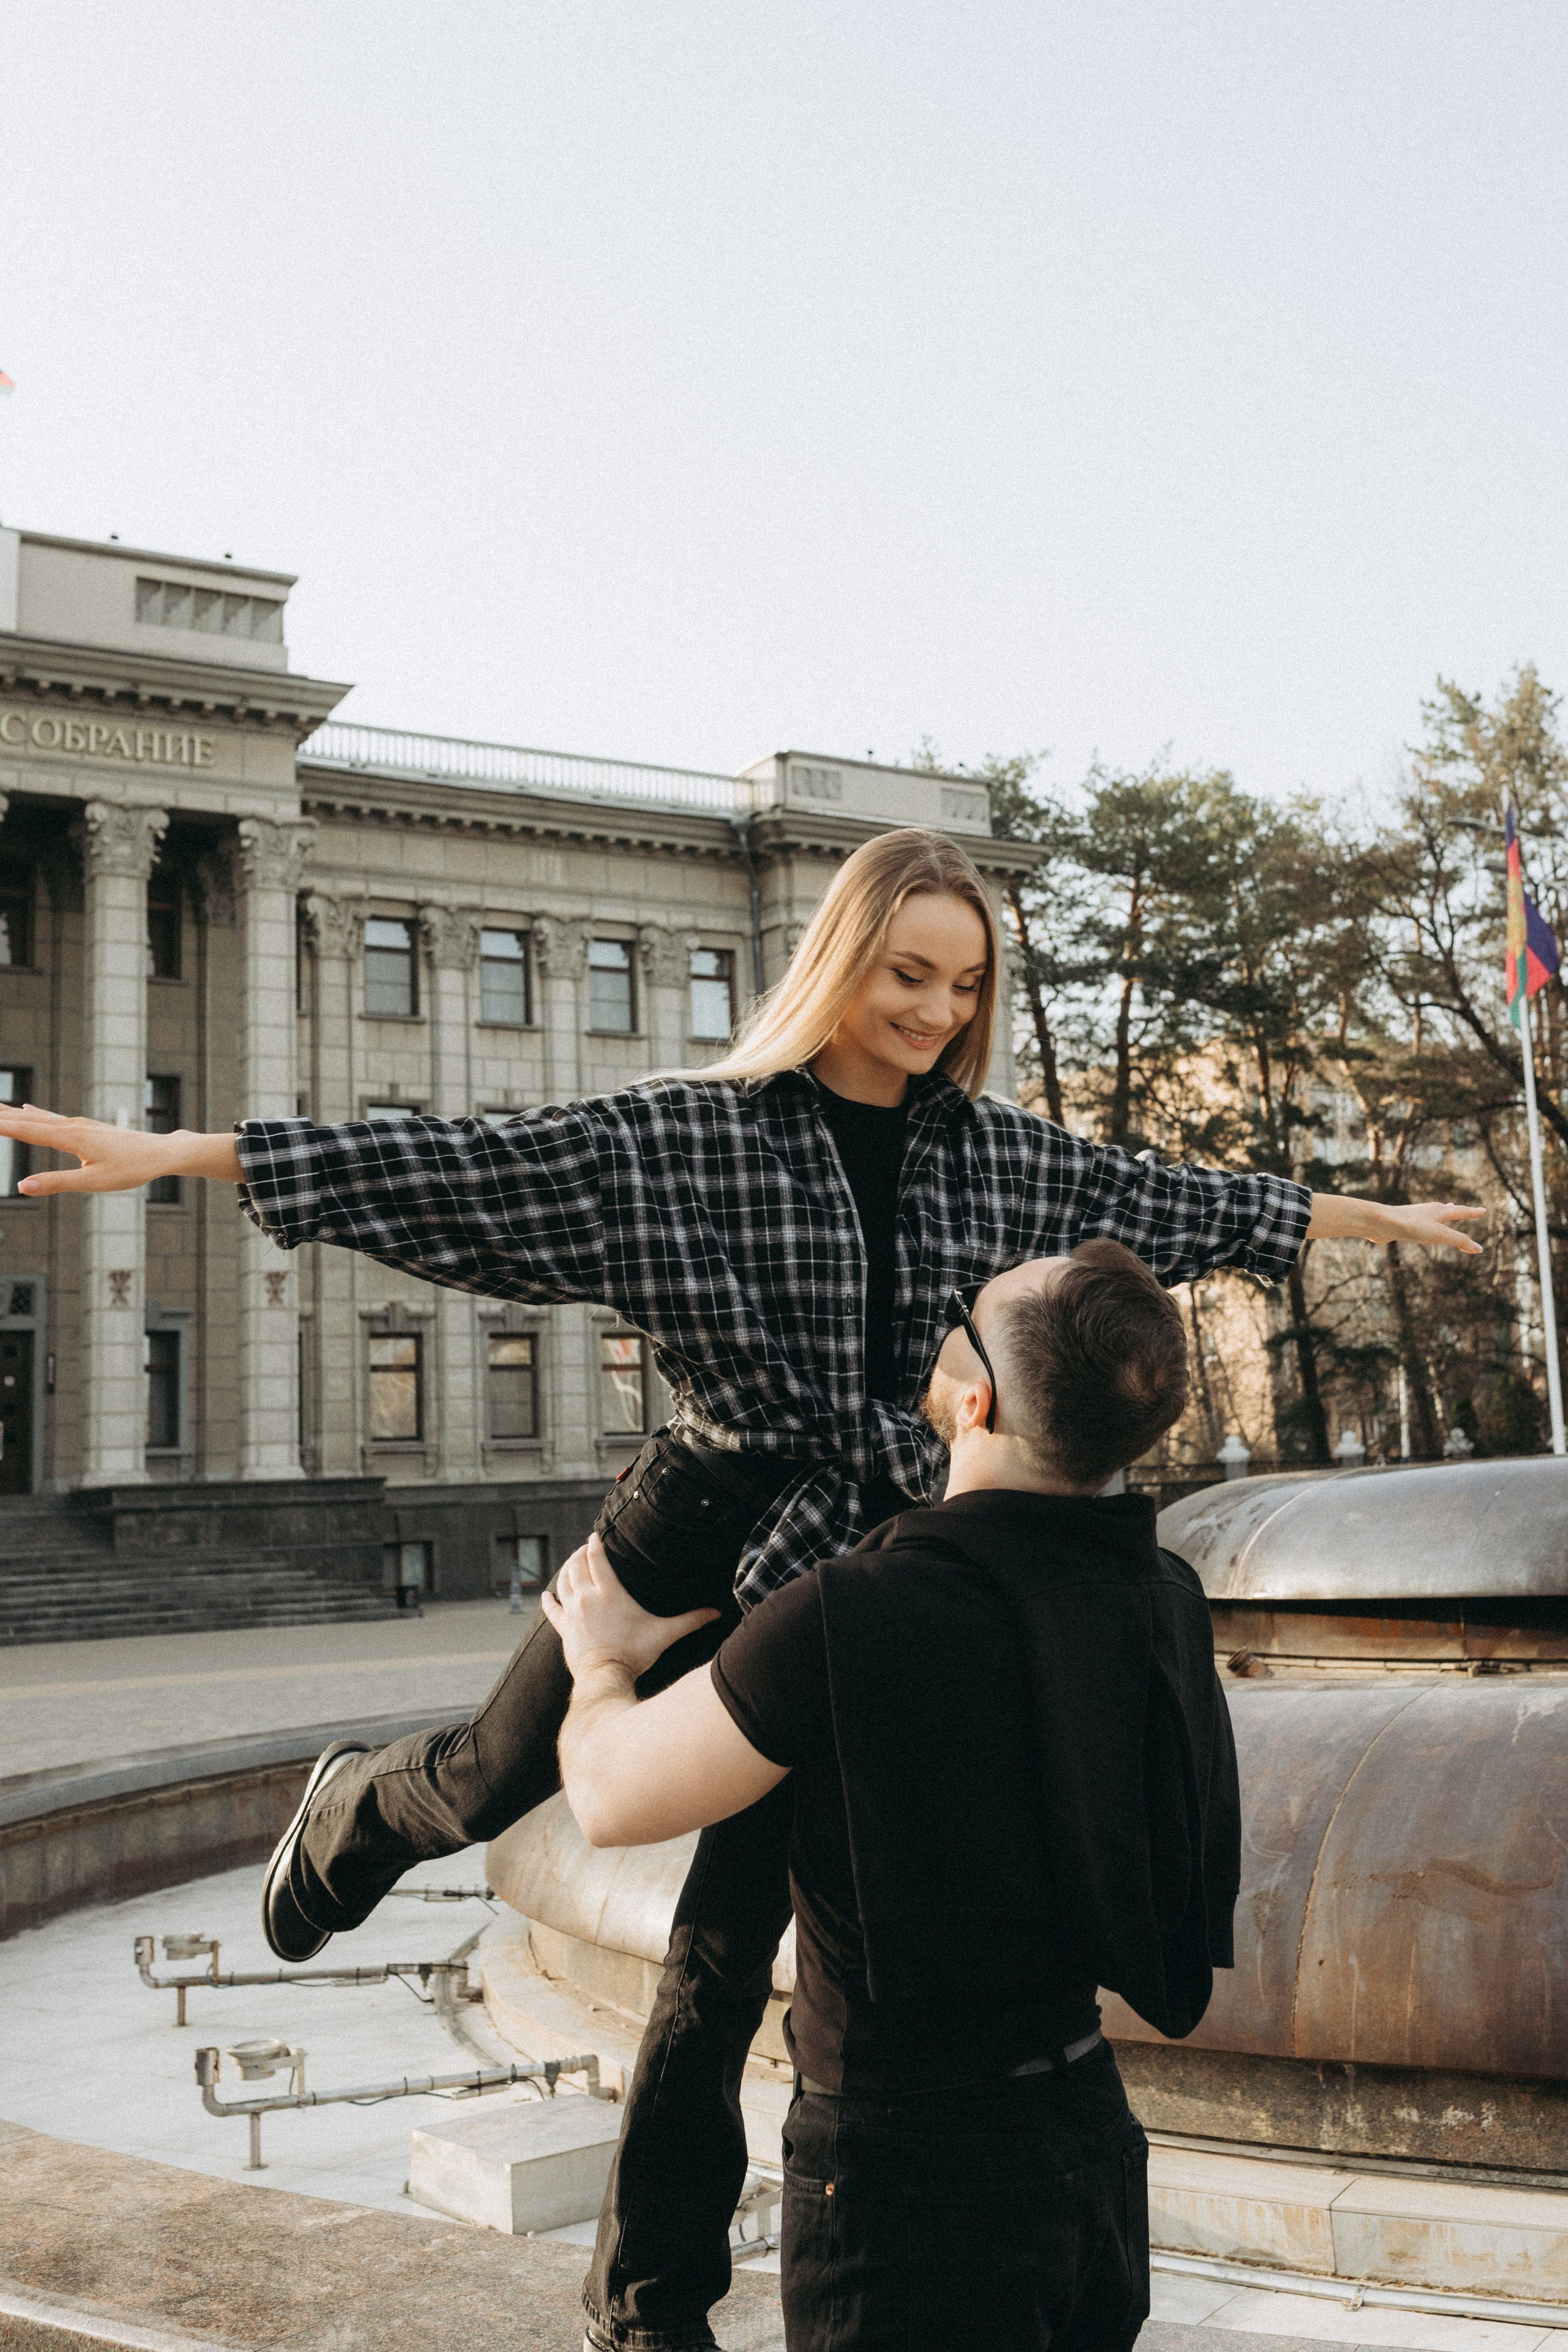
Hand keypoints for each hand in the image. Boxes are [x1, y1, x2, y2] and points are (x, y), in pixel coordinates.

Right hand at [0, 1106, 239, 1193]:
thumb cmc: (132, 1169)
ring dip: (13, 1112)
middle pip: (27, 1119)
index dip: (0, 1126)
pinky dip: (34, 1112)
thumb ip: (56, 1183)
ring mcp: (79, 1124)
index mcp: (70, 1137)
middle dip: (1, 1115)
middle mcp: (71, 1125)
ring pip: (37, 1116)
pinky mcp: (86, 1127)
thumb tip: (22, 1186)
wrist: (162, 1152)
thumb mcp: (93, 1182)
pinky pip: (52, 1117)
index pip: (25, 1130)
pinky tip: (26, 1107)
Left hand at [541, 1534, 718, 1680]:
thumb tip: (717, 1612)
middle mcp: (587, 1598)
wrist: (605, 1677)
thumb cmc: (635, 1654)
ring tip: (572, 1564)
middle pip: (576, 1565)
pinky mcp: (564, 1629)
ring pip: (563, 1582)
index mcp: (609, 1592)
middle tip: (585, 1548)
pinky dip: (548, 1599)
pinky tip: (546, 1594)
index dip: (594, 1544)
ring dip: (566, 1569)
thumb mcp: (664, 1634)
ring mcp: (572, 1613)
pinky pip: (552, 1609)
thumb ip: (690, 1620)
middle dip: (579, 1553)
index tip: (595, 1536)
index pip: (596, 1558)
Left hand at [1377, 1202, 1484, 1254]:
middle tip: (1464, 1209)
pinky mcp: (1404, 1223)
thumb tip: (1479, 1249)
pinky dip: (1428, 1222)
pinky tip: (1421, 1224)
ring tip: (1446, 1210)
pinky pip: (1420, 1222)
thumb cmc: (1412, 1226)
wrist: (1382, 1222)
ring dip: (1442, 1214)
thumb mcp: (1440, 1235)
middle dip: (1457, 1211)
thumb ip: (1460, 1241)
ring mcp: (1416, 1215)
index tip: (1483, 1210)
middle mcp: (1429, 1210)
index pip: (1462, 1211)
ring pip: (1433, 1214)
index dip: (1473, 1213)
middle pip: (1447, 1210)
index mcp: (1440, 1211)